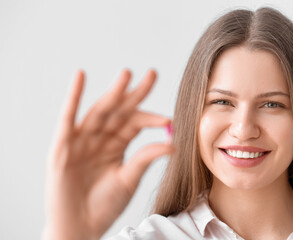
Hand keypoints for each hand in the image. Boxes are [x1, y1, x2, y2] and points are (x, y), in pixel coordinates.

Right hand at [42, 69, 173, 239]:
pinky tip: (80, 76)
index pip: (136, 123)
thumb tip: (173, 144)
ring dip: (113, 93)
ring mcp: (82, 139)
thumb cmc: (103, 204)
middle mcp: (101, 137)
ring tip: (127, 75)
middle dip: (135, 93)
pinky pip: (68, 117)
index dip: (151, 119)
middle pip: (120, 110)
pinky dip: (73, 97)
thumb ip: (146, 159)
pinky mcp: (63, 145)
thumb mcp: (129, 179)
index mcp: (117, 144)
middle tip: (153, 74)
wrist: (80, 227)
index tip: (168, 120)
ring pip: (100, 110)